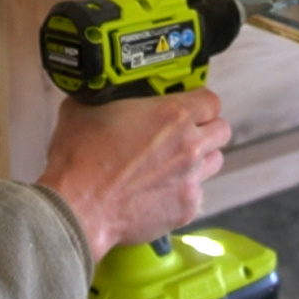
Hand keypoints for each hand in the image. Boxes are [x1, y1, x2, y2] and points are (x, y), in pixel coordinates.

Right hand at [36, 88, 230, 261]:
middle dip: (207, 130)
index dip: (200, 102)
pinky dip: (183, 190)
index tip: (189, 106)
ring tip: (174, 163)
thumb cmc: (80, 160)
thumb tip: (100, 90)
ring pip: (215, 162)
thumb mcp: (86, 109)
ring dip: (200, 159)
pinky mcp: (186, 207)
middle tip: (186, 134)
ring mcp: (191, 178)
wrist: (76, 207)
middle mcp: (190, 145)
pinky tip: (159, 191)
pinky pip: (197, 193)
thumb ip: (105, 96)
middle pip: (222, 130)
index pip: (212, 100)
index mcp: (173, 114)